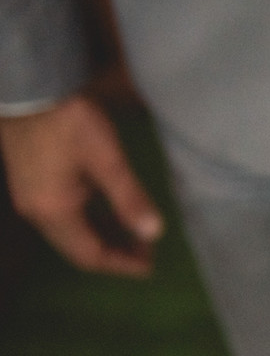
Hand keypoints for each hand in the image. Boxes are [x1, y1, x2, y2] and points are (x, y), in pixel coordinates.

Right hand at [1, 95, 163, 276]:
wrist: (29, 88)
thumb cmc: (69, 121)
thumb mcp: (107, 159)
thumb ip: (130, 198)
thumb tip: (154, 234)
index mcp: (53, 212)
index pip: (89, 255)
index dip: (121, 265)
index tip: (150, 267)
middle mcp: (37, 212)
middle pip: (78, 248)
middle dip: (115, 253)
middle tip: (148, 251)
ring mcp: (31, 197)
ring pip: (70, 232)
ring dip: (103, 236)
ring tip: (136, 234)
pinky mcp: (32, 182)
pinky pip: (63, 214)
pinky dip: (90, 219)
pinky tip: (111, 212)